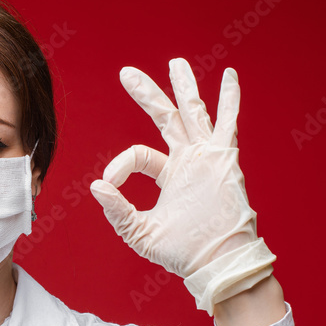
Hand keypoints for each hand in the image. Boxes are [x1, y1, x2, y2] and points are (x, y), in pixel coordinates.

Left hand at [89, 59, 258, 277]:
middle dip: (146, 94)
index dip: (119, 164)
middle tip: (126, 73)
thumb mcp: (139, 231)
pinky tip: (229, 76)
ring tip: (175, 63)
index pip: (138, 154)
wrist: (216, 262)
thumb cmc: (182, 253)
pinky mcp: (223, 159)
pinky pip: (227, 123)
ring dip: (184, 87)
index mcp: (169, 175)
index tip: (108, 182)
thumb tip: (96, 186)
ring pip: (193, 113)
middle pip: (165, 117)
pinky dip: (229, 100)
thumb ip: (117, 210)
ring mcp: (206, 157)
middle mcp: (188, 161)